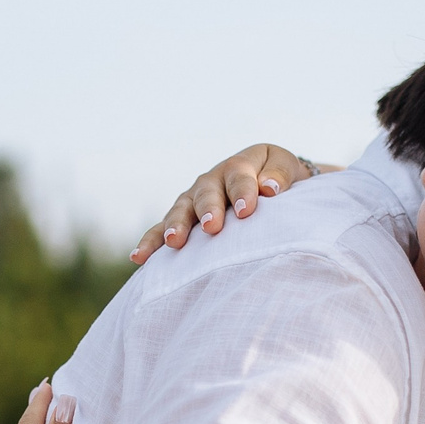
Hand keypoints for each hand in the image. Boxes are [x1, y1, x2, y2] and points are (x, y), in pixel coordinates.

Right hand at [130, 143, 318, 263]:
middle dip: (207, 209)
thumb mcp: (286, 169)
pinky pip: (162, 229)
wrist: (266, 183)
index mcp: (239, 166)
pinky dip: (151, 242)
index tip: (247, 211)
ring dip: (176, 226)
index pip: (239, 177)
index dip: (243, 193)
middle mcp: (212, 180)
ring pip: (180, 210)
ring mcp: (193, 199)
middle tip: (212, 227)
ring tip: (173, 242)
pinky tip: (138, 257)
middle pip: (206, 193)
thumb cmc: (278, 180)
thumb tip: (269, 187)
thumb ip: (279, 176)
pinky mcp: (182, 219)